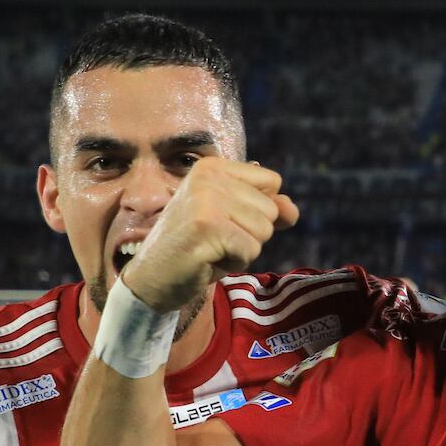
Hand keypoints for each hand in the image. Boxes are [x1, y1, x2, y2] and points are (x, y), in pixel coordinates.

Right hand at [123, 158, 300, 312]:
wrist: (152, 278)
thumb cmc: (196, 248)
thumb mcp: (233, 221)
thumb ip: (267, 209)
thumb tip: (292, 209)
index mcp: (212, 167)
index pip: (272, 182)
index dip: (259, 210)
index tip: (224, 220)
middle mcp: (208, 177)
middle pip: (270, 209)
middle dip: (250, 233)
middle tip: (214, 239)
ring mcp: (206, 200)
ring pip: (264, 231)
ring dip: (243, 249)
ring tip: (211, 248)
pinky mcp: (207, 227)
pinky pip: (251, 250)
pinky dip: (235, 262)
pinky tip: (207, 259)